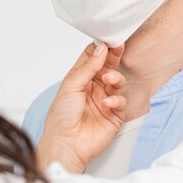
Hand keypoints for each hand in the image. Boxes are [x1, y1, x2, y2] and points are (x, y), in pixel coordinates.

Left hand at [36, 42, 125, 172]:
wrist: (66, 144)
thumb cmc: (61, 117)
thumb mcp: (71, 86)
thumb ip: (88, 67)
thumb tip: (101, 49)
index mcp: (80, 80)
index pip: (92, 58)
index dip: (100, 48)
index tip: (108, 39)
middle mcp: (93, 88)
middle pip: (107, 67)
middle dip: (113, 57)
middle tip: (118, 48)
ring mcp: (104, 101)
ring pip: (117, 82)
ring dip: (115, 78)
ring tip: (108, 80)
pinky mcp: (114, 115)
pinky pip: (121, 102)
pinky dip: (116, 99)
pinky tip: (107, 102)